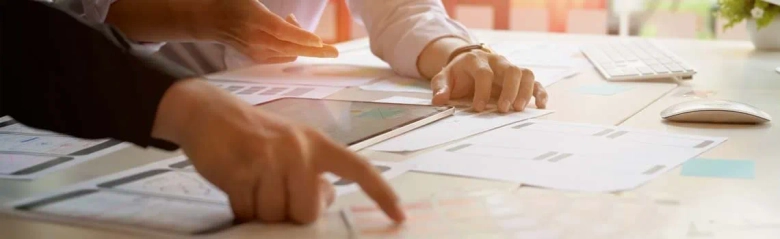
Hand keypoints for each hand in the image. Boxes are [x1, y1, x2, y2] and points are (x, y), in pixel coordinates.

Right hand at [152, 80, 404, 223]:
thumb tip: (327, 199)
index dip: (381, 193)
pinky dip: (241, 207)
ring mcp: (270, 159)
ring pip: (275, 215)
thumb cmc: (254, 136)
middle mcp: (299, 149)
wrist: (208, 111)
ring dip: (260, 210)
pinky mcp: (242, 170)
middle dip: (288, 213)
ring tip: (251, 183)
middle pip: (306, 212)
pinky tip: (236, 185)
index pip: (358, 169)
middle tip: (271, 191)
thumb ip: (312, 172)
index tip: (399, 217)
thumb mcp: (291, 146)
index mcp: (317, 143)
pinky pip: (247, 211)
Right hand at [204, 0, 338, 62]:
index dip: (300, 36)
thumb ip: (271, 8)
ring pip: (289, 53)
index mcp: (255, 18)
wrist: (211, 19)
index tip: (319, 41)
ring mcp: (256, 51)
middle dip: (315, 51)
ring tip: (293, 23)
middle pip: (290, 48)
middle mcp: (256, 38)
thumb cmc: (234, 2)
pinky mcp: (257, 58)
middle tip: (335, 53)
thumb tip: (292, 17)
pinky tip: (289, 33)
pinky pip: (283, 56)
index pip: (280, 31)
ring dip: (302, 42)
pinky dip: (293, 47)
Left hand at [431, 50, 547, 112]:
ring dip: (525, 92)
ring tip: (518, 109)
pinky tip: (540, 105)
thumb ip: (441, 87)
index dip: (482, 90)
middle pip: (511, 70)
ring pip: (525, 73)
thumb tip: (439, 99)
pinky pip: (535, 82)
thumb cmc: (457, 75)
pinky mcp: (519, 78)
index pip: (484, 73)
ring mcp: (510, 69)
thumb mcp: (444, 78)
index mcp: (477, 60)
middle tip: (503, 109)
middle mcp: (497, 62)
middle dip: (509, 91)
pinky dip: (540, 92)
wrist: (467, 65)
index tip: (477, 107)